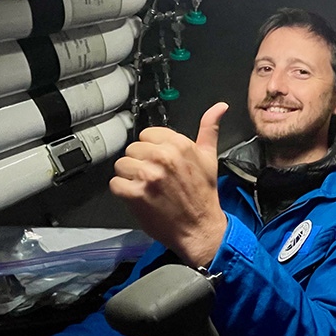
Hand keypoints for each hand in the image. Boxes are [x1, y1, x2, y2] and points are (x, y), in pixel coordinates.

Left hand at [110, 102, 229, 267]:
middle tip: (155, 179)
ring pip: (122, 165)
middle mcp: (163, 157)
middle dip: (141, 163)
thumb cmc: (204, 195)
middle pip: (133, 149)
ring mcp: (148, 176)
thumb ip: (209, 129)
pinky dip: (123, 192)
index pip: (147, 134)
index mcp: (180, 145)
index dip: (152, 150)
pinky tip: (139, 198)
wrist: (200, 228)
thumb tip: (220, 107)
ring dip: (130, 178)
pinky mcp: (136, 194)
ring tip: (147, 189)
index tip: (161, 163)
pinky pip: (115, 184)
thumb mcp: (210, 158)